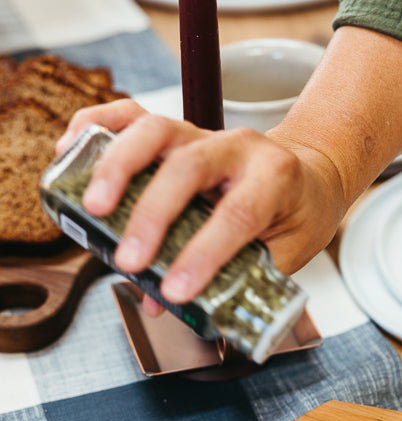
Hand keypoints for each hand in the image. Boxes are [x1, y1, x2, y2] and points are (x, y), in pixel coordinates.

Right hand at [56, 98, 345, 303]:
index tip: (176, 289)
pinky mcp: (177, 131)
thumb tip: (169, 306)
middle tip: (128, 260)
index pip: (238, 214)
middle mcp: (238, 147)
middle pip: (190, 167)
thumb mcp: (286, 254)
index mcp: (276, 176)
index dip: (204, 254)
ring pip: (156, 130)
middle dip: (153, 215)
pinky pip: (133, 115)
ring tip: (92, 207)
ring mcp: (204, 133)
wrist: (311, 174)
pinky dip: (99, 126)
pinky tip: (71, 147)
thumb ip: (232, 280)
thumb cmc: (298, 215)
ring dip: (118, 166)